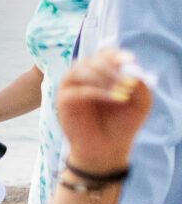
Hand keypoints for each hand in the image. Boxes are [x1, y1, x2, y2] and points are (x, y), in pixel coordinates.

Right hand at [58, 46, 155, 173]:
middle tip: (128, 82)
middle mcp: (83, 77)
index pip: (104, 54)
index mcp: (100, 74)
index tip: (129, 61)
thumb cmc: (122, 124)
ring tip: (122, 91)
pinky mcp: (63, 101)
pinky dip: (97, 91)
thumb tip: (132, 69)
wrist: (107, 149)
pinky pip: (77, 89)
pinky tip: (115, 98)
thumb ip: (140, 84)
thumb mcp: (140, 102)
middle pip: (92, 59)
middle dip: (111, 68)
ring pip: (81, 70)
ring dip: (103, 77)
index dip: (116, 54)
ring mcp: (71, 87)